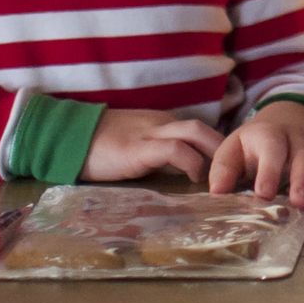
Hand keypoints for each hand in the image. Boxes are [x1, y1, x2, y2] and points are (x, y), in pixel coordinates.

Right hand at [81, 108, 224, 182]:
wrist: (69, 138)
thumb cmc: (102, 148)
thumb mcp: (139, 150)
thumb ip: (162, 157)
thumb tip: (188, 174)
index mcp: (162, 124)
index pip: (199, 132)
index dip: (217, 149)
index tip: (229, 169)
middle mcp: (161, 124)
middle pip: (203, 129)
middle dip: (224, 149)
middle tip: (234, 175)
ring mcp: (150, 133)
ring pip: (195, 132)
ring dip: (213, 154)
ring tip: (220, 178)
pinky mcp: (138, 148)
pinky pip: (173, 148)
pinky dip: (191, 162)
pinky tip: (195, 177)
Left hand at [208, 101, 303, 208]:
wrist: (289, 119)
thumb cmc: (257, 143)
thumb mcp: (234, 148)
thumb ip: (224, 168)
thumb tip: (217, 193)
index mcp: (270, 135)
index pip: (272, 149)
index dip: (269, 170)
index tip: (264, 193)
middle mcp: (300, 138)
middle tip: (300, 203)